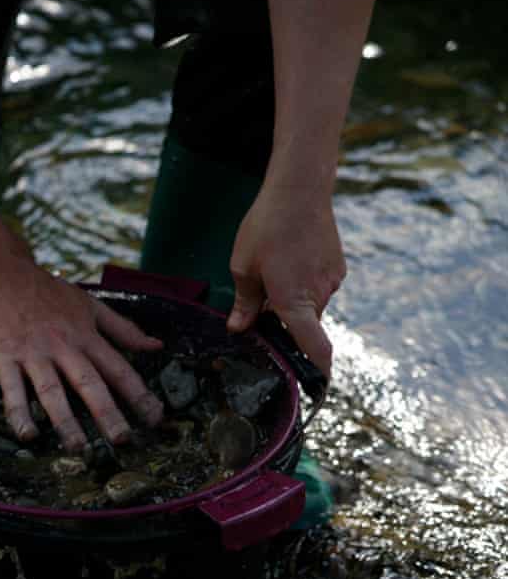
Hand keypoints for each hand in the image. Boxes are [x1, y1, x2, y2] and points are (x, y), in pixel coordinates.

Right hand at [0, 255, 164, 450]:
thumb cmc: (46, 291)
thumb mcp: (90, 304)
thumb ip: (123, 328)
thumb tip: (156, 345)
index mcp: (85, 335)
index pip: (119, 368)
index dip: (139, 394)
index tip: (155, 418)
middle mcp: (63, 347)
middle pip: (89, 384)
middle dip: (107, 414)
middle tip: (122, 440)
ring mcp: (33, 354)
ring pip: (52, 392)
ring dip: (66, 422)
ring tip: (78, 447)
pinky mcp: (4, 358)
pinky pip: (12, 390)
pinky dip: (19, 413)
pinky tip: (28, 434)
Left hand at [226, 185, 345, 376]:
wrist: (299, 191)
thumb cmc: (265, 228)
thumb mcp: (243, 267)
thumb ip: (244, 304)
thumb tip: (240, 329)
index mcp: (294, 302)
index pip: (314, 348)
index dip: (318, 371)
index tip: (317, 388)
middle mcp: (319, 296)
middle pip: (303, 326)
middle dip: (285, 324)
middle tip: (261, 306)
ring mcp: (332, 281)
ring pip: (311, 305)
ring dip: (294, 301)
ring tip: (273, 271)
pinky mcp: (338, 266)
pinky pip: (319, 287)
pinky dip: (304, 283)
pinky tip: (289, 259)